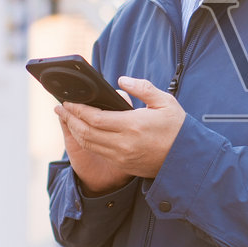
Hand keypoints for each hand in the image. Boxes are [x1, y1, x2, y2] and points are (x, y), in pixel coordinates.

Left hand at [55, 76, 187, 188]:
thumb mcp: (165, 102)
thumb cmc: (178, 128)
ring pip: (89, 144)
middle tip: (60, 108)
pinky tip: (83, 132)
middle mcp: (124, 143)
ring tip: (67, 119)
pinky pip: (98, 152)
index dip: (77, 109)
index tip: (67, 101)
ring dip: (75, 131)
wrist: (187, 159)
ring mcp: (122, 157)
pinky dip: (86, 141)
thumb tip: (121, 81)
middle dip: (70, 119)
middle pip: (86, 131)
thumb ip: (142, 88)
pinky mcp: (123, 165)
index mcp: (133, 125)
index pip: (94, 117)